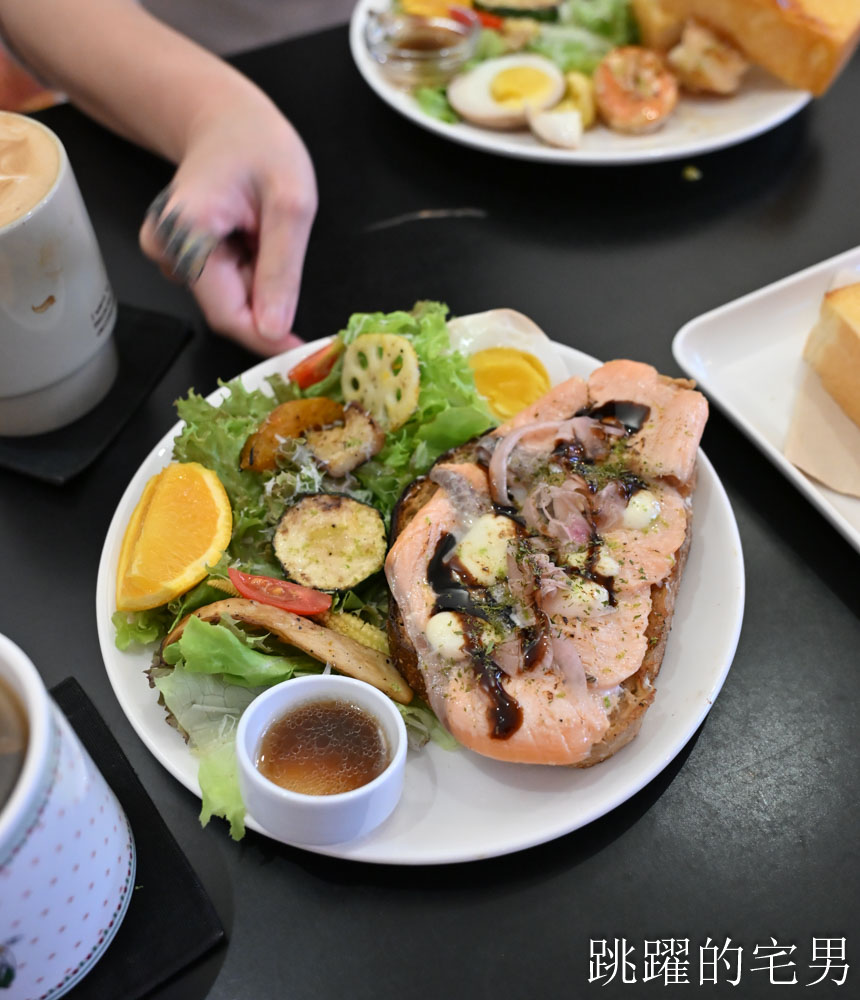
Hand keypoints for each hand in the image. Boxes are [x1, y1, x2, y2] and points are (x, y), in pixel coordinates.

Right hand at [139, 93, 316, 355]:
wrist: (224, 119)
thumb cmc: (259, 146)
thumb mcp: (290, 203)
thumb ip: (281, 270)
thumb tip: (273, 329)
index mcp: (188, 231)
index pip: (227, 315)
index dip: (267, 339)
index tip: (305, 351)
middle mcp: (165, 247)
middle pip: (226, 309)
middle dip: (265, 299)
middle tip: (285, 254)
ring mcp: (165, 253)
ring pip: (226, 299)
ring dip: (257, 283)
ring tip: (264, 233)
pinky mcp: (174, 256)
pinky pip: (220, 285)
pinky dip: (246, 273)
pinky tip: (248, 237)